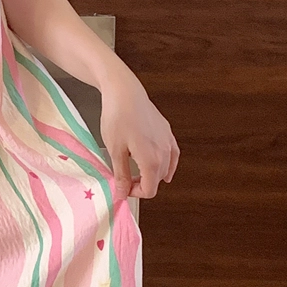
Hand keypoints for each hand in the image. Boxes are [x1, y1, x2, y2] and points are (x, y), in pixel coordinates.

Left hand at [99, 75, 179, 199]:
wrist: (124, 92)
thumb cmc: (117, 118)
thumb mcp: (114, 150)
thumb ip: (121, 175)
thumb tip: (122, 194)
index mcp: (152, 160)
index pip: (149, 190)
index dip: (135, 193)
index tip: (122, 187)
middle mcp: (165, 152)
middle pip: (157, 180)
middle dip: (142, 184)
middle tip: (125, 179)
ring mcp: (168, 141)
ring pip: (165, 168)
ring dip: (152, 174)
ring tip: (136, 171)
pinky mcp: (167, 132)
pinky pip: (172, 154)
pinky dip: (167, 164)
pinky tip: (162, 165)